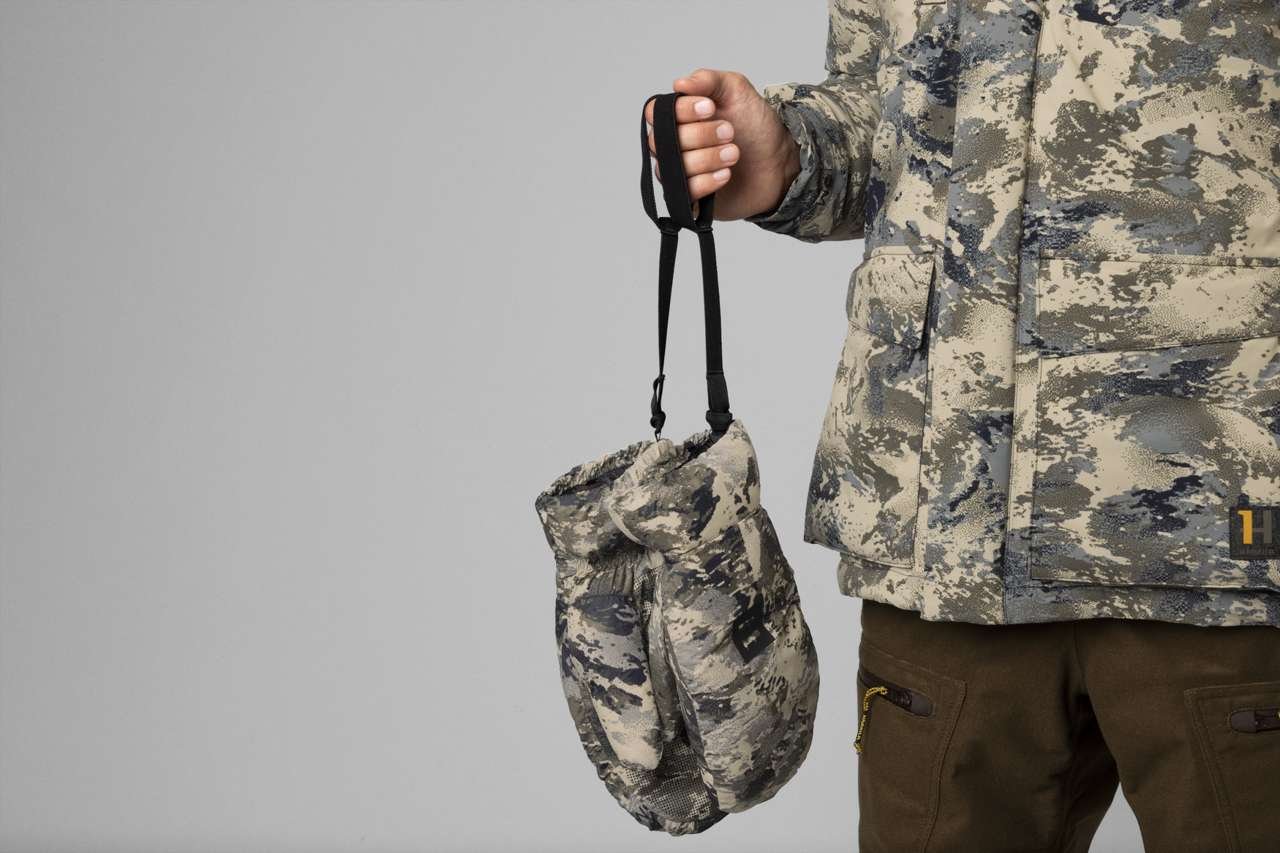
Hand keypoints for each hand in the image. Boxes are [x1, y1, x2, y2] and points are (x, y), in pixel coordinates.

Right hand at [644, 69, 799, 220]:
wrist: (779, 162)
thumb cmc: (755, 126)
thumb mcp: (736, 90)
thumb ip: (708, 80)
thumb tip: (679, 84)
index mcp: (678, 117)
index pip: (657, 112)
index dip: (681, 111)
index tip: (710, 108)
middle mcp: (673, 145)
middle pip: (662, 141)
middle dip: (700, 135)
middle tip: (730, 132)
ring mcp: (680, 172)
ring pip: (674, 167)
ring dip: (707, 158)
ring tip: (734, 153)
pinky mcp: (691, 197)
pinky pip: (684, 193)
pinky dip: (705, 182)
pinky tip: (726, 174)